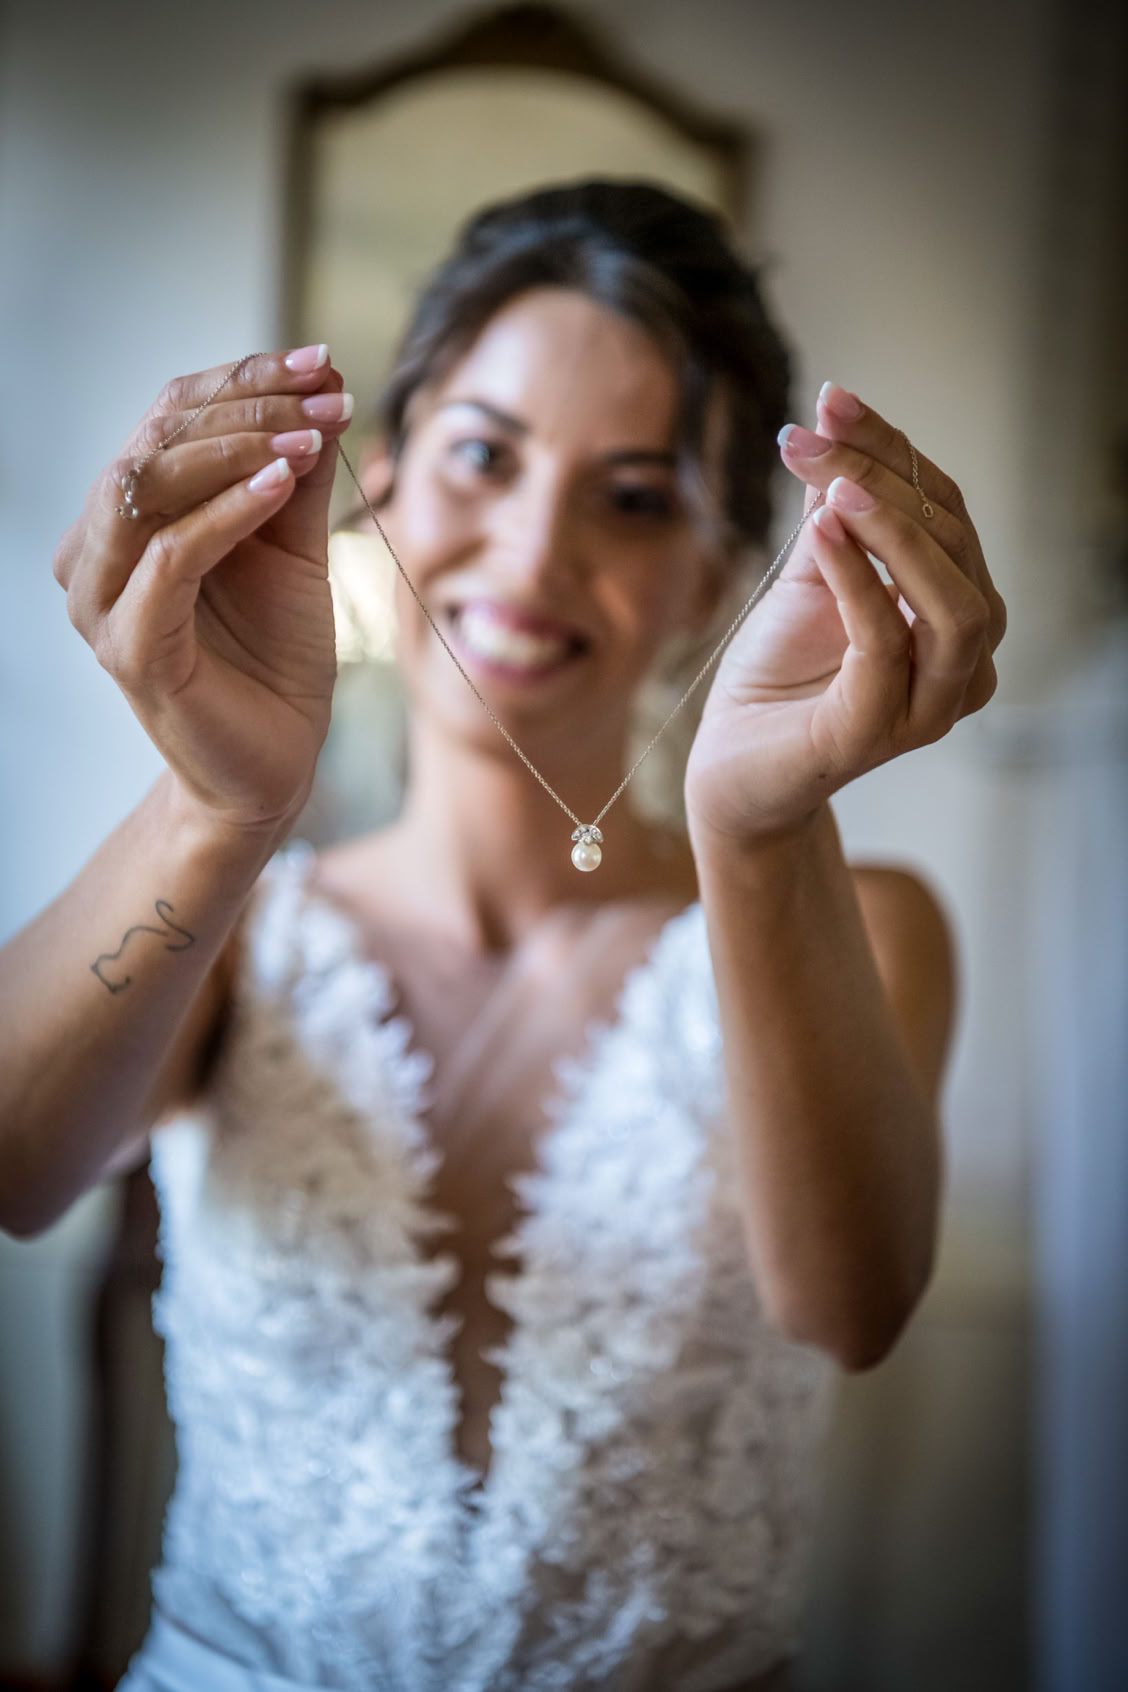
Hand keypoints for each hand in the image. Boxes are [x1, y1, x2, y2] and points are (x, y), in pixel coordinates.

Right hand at [53, 347, 354, 835]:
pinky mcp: (129, 648)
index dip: (243, 379)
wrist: (275, 763)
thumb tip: (326, 385)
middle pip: (155, 440)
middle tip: (327, 393)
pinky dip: (228, 512)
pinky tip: (285, 483)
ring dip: (236, 450)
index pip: (170, 417)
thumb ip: (297, 475)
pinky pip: (171, 559)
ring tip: (310, 435)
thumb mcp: (295, 550)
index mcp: (128, 518)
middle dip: (248, 406)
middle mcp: (99, 551)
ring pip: (148, 489)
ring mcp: (103, 602)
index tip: (322, 360)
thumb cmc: (276, 657)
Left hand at [684, 383, 1006, 845]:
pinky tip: (820, 535)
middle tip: (819, 432)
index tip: (833, 399)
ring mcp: (927, 704)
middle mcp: (960, 663)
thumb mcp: (808, 574)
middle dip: (888, 478)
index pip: (947, 513)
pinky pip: (887, 649)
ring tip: (834, 486)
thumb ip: (833, 510)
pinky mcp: (876, 732)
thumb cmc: (778, 675)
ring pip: (953, 605)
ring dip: (896, 532)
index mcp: (954, 615)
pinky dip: (858, 584)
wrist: (732, 767)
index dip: (895, 451)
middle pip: (956, 547)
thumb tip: (831, 421)